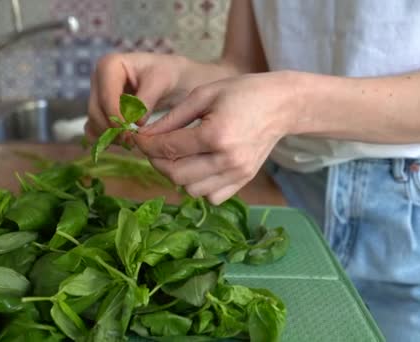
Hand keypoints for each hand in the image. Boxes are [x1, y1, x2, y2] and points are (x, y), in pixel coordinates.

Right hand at [85, 52, 189, 141]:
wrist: (171, 78)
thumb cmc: (168, 75)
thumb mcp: (162, 82)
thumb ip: (146, 100)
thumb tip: (134, 121)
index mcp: (109, 65)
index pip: (107, 97)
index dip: (117, 118)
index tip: (132, 133)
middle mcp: (98, 78)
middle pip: (96, 111)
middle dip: (113, 129)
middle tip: (132, 142)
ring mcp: (96, 94)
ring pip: (93, 122)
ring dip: (110, 135)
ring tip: (131, 141)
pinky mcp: (98, 109)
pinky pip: (92, 129)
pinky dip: (103, 139)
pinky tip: (120, 142)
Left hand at [134, 72, 298, 203]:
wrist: (282, 105)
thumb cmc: (241, 92)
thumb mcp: (203, 95)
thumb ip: (172, 118)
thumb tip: (145, 136)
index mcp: (216, 134)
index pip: (168, 149)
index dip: (145, 145)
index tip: (137, 138)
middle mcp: (227, 160)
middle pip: (176, 175)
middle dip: (157, 161)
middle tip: (154, 147)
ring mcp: (238, 174)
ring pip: (191, 190)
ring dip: (177, 175)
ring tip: (177, 155)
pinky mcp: (244, 181)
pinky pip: (210, 197)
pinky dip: (198, 186)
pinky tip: (198, 166)